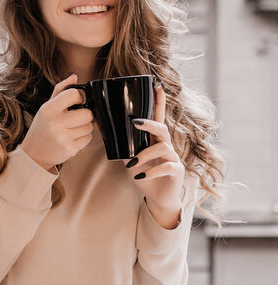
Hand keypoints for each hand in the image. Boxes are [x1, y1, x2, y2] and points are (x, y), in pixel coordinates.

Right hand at [20, 73, 93, 171]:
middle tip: (76, 118)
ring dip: (84, 127)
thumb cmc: (42, 128)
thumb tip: (74, 76)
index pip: (74, 94)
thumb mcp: (46, 107)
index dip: (79, 97)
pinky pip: (88, 138)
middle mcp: (55, 122)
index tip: (75, 103)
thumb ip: (60, 91)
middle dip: (85, 115)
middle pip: (87, 113)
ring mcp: (63, 137)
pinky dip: (83, 138)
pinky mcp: (70, 148)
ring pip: (89, 127)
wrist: (33, 154)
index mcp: (49, 109)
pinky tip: (72, 138)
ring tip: (72, 129)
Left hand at [124, 85, 184, 228]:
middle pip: (162, 128)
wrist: (158, 198)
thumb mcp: (132, 158)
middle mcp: (166, 145)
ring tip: (133, 163)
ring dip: (146, 154)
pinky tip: (141, 175)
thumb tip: (108, 131)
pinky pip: (167, 166)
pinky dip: (153, 171)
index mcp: (155, 140)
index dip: (159, 103)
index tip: (157, 86)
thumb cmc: (145, 174)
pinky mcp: (177, 171)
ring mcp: (173, 158)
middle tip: (134, 122)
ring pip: (162, 147)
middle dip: (149, 123)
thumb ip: (125, 146)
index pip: (158, 118)